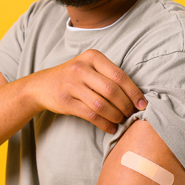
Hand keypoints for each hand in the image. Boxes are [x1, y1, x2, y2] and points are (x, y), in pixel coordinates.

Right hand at [25, 49, 145, 133]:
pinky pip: (90, 115)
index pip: (119, 76)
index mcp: (92, 57)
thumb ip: (110, 76)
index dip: (134, 92)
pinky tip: (110, 128)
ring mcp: (71, 85)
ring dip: (116, 116)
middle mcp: (80, 69)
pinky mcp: (65, 101)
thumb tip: (138, 97)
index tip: (142, 104)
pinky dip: (104, 123)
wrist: (41, 85)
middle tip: (131, 114)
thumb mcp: (90, 67)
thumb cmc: (75, 77)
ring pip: (102, 104)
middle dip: (126, 105)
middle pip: (112, 91)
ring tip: (121, 120)